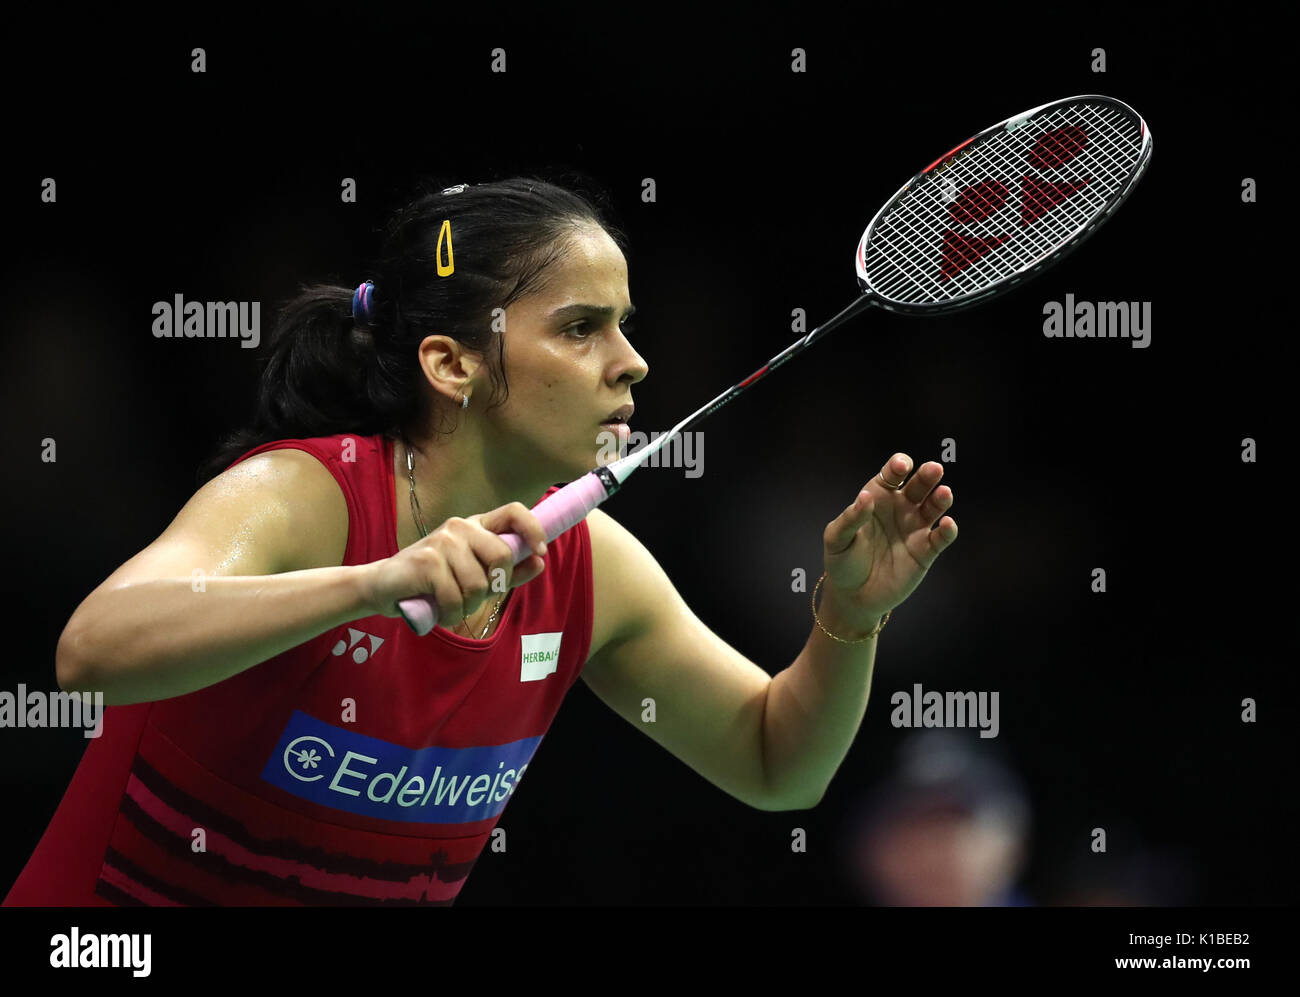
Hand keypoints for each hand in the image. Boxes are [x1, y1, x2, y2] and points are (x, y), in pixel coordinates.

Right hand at [359, 501, 547, 619]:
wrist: (383, 587)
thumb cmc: (433, 583)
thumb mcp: (475, 576)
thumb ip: (507, 571)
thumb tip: (539, 562)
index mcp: (476, 526)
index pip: (514, 512)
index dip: (533, 530)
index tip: (540, 552)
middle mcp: (460, 526)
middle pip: (502, 556)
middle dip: (492, 587)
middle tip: (471, 597)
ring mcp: (443, 541)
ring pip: (478, 584)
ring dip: (466, 606)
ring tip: (448, 603)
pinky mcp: (427, 561)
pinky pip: (455, 598)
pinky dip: (449, 613)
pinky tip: (436, 609)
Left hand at [820, 453, 958, 627]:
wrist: (853, 596)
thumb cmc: (842, 561)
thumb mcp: (837, 539)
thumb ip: (850, 518)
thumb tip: (865, 497)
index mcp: (877, 497)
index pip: (891, 475)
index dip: (898, 466)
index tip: (901, 466)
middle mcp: (900, 508)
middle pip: (918, 486)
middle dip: (927, 476)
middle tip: (934, 469)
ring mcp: (915, 529)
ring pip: (934, 507)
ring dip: (941, 498)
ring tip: (944, 493)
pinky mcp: (925, 551)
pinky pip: (941, 537)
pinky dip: (948, 530)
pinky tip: (947, 524)